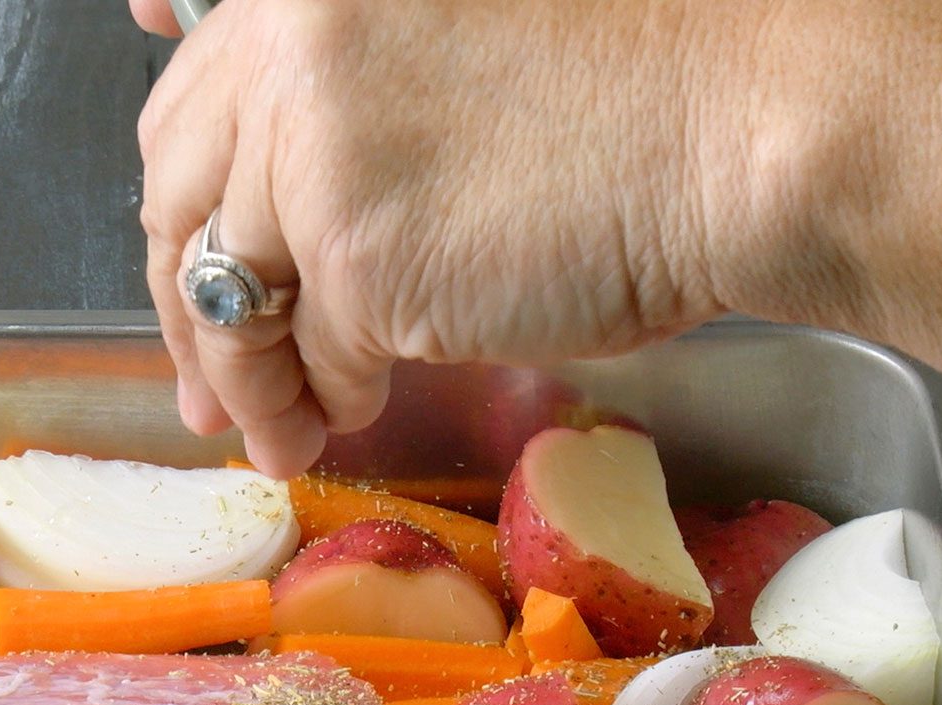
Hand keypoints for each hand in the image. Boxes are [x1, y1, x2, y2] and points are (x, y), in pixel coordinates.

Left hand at [133, 0, 767, 474]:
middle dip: (188, 288)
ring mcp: (317, 143)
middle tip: (209, 365)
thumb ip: (353, 63)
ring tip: (273, 426)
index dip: (181, 162)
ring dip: (245, 370)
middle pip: (182, 182)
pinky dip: (315, 396)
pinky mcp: (354, 252)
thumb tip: (194, 59)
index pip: (197, 71)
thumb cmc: (663, 61)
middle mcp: (295, 35)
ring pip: (230, 283)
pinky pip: (307, 349)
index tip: (177, 221)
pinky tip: (345, 417)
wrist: (763, 116)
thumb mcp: (473, 19)